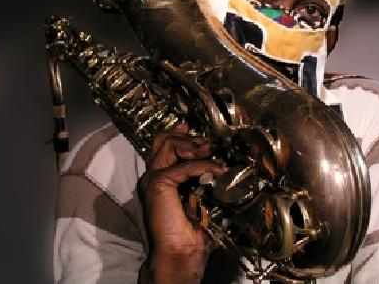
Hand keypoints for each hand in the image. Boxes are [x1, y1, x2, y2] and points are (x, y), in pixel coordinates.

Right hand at [137, 123, 224, 283]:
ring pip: (168, 144)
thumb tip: (226, 166)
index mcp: (161, 178)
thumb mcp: (203, 198)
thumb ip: (206, 180)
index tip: (191, 127)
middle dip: (188, 137)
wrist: (182, 252)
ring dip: (193, 145)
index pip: (163, 145)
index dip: (178, 133)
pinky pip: (182, 165)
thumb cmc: (193, 231)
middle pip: (164, 139)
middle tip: (207, 144)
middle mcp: (153, 175)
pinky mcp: (158, 183)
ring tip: (210, 152)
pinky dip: (203, 165)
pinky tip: (217, 170)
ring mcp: (153, 178)